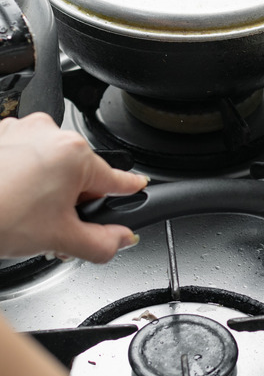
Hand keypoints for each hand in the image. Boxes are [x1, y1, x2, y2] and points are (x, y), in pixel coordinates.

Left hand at [0, 113, 147, 262]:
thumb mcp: (60, 239)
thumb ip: (102, 243)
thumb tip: (122, 240)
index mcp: (75, 154)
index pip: (117, 178)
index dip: (130, 190)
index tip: (138, 188)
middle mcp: (50, 134)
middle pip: (81, 174)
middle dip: (75, 202)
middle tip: (58, 229)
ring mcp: (20, 131)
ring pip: (52, 165)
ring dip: (49, 190)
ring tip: (28, 218)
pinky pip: (25, 156)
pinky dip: (24, 177)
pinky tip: (11, 201)